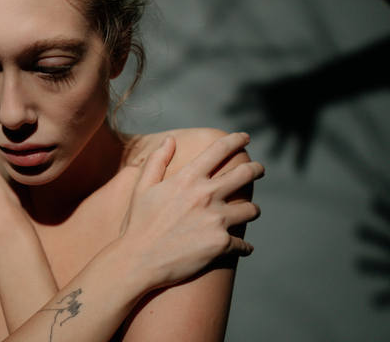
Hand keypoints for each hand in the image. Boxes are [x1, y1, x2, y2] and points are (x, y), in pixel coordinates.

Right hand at [119, 133, 262, 288]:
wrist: (138, 260)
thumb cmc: (138, 224)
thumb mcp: (142, 188)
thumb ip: (157, 161)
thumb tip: (170, 140)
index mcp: (188, 178)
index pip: (220, 149)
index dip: (236, 140)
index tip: (245, 138)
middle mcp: (206, 195)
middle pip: (245, 174)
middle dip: (257, 169)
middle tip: (259, 170)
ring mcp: (216, 220)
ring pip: (251, 210)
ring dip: (252, 210)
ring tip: (250, 211)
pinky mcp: (221, 244)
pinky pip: (244, 244)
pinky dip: (244, 246)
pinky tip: (243, 248)